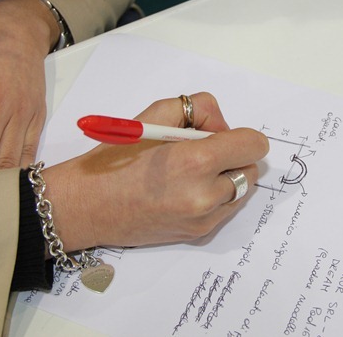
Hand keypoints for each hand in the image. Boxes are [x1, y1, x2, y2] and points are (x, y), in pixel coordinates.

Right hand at [44, 92, 269, 249]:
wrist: (88, 205)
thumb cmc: (116, 158)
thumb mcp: (154, 115)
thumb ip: (198, 109)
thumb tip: (223, 126)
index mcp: (196, 162)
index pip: (254, 145)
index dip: (241, 135)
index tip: (219, 135)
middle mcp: (205, 195)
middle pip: (251, 168)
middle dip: (233, 155)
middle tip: (200, 152)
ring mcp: (203, 218)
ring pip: (242, 189)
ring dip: (227, 176)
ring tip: (191, 172)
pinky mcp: (199, 233)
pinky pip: (227, 208)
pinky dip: (216, 196)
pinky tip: (185, 190)